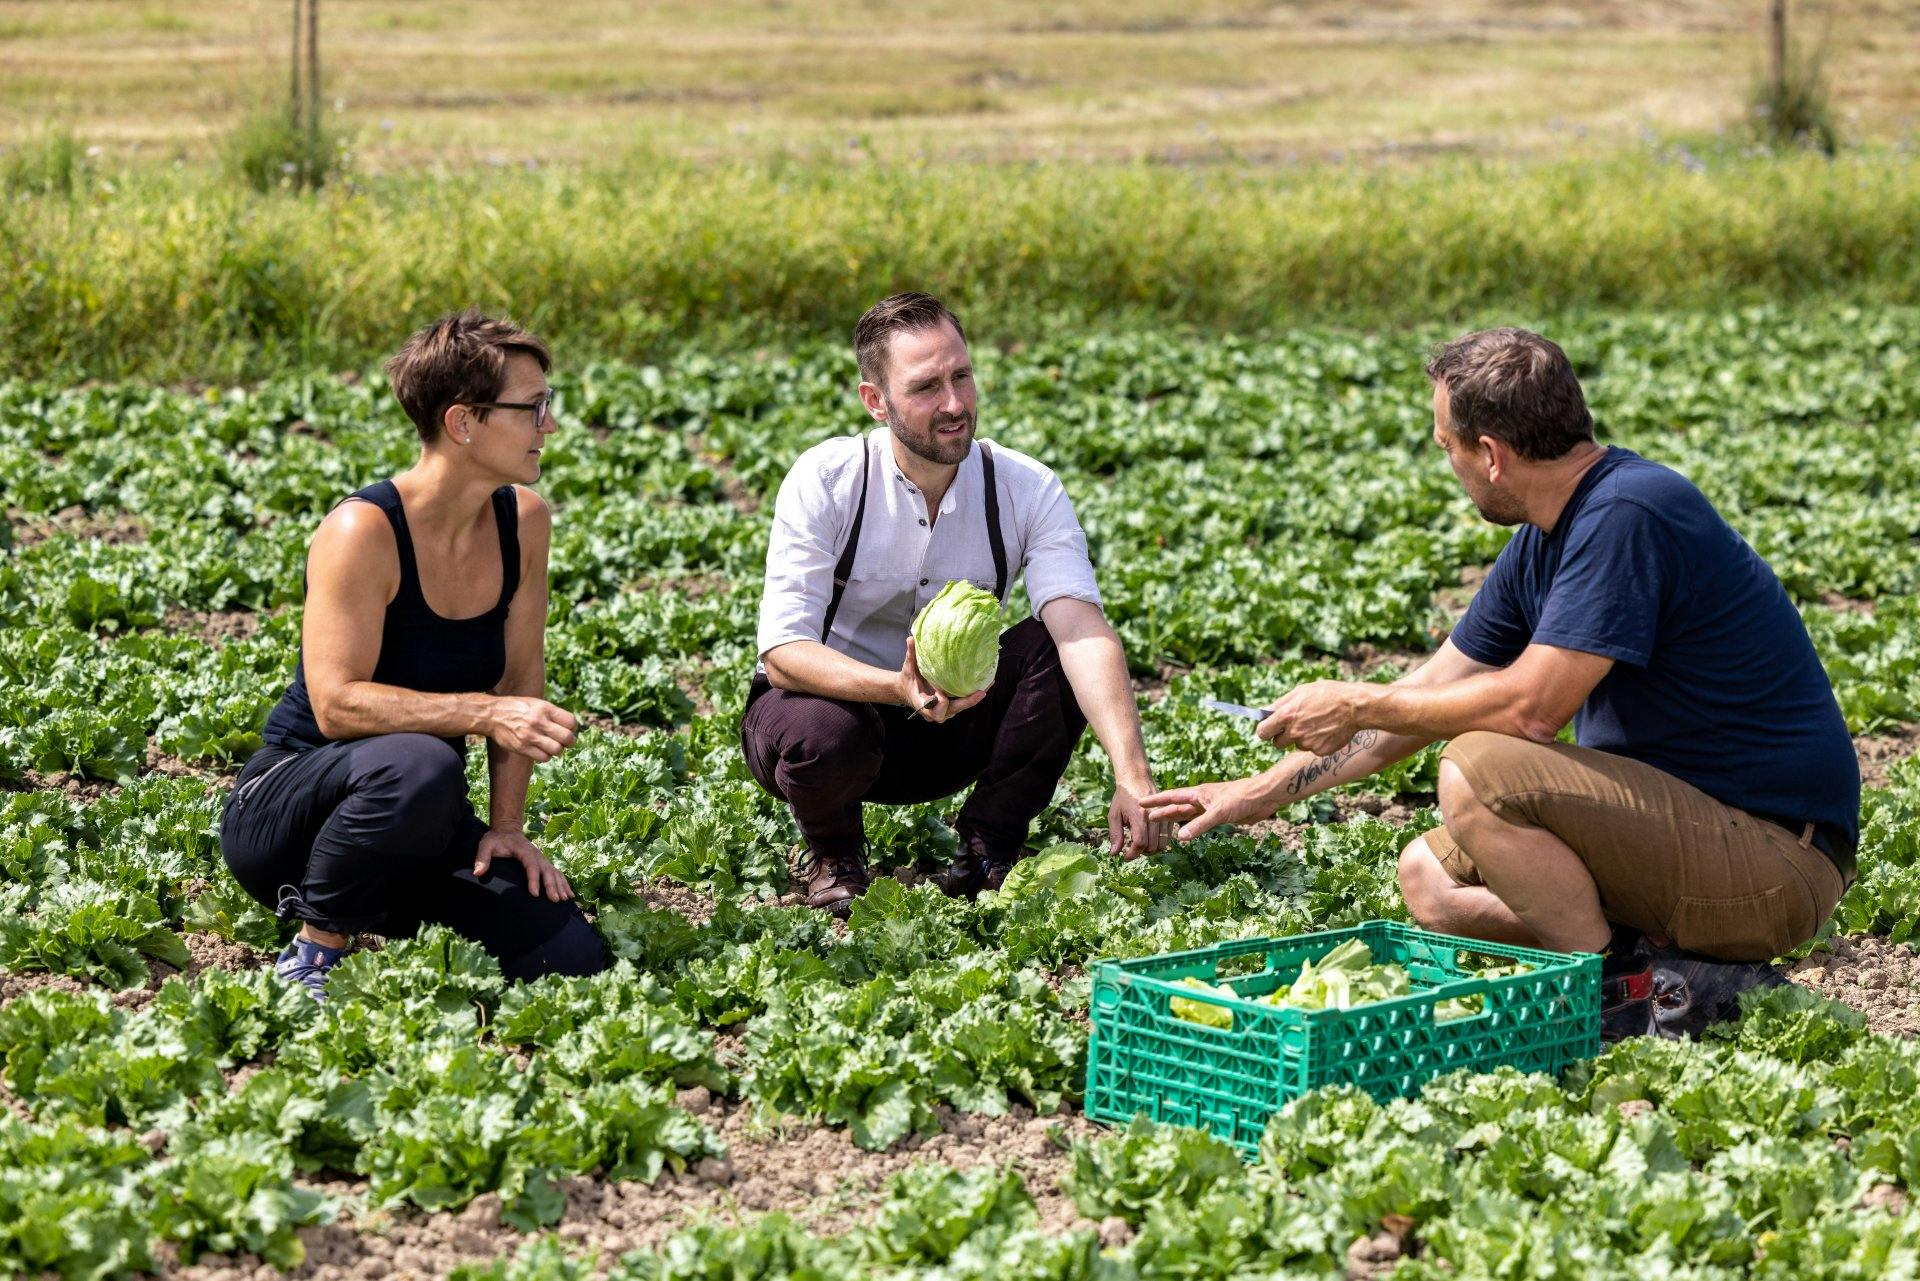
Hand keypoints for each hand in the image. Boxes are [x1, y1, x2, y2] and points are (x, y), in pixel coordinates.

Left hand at [473, 828, 574, 901]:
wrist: (507, 829)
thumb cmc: (496, 839)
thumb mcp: (486, 845)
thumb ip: (482, 858)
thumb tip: (477, 872)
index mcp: (524, 851)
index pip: (531, 865)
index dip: (534, 879)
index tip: (535, 894)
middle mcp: (537, 855)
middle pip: (547, 870)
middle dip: (552, 885)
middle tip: (554, 900)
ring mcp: (542, 859)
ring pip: (555, 872)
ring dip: (561, 886)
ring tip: (564, 900)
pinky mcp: (543, 863)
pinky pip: (557, 874)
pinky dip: (564, 884)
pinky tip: (569, 895)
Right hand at [487, 695, 577, 761]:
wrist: (492, 715)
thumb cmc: (517, 708)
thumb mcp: (536, 703)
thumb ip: (552, 714)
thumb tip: (571, 727)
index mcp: (545, 708)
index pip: (571, 722)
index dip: (573, 728)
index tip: (569, 730)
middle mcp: (539, 722)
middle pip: (567, 738)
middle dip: (570, 742)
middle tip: (565, 742)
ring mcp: (530, 736)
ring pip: (557, 750)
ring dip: (557, 750)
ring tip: (552, 746)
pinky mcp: (522, 748)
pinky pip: (544, 758)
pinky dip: (546, 756)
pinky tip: (541, 750)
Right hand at [899, 635, 990, 724]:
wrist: (906, 690)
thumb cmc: (908, 679)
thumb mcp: (908, 667)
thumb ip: (910, 655)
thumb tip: (911, 638)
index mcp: (922, 703)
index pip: (934, 711)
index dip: (940, 704)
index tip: (942, 693)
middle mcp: (934, 711)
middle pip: (953, 710)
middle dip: (967, 702)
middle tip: (980, 692)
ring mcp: (944, 710)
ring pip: (961, 707)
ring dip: (974, 698)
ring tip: (988, 684)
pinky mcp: (951, 706)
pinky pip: (963, 703)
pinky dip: (973, 695)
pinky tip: (986, 682)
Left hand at [1109, 782, 1173, 858]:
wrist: (1136, 779)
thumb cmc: (1123, 798)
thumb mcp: (1114, 815)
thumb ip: (1115, 835)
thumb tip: (1114, 853)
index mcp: (1139, 816)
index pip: (1140, 843)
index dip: (1132, 854)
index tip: (1125, 857)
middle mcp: (1154, 817)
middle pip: (1151, 846)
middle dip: (1140, 853)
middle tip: (1131, 850)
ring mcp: (1164, 816)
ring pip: (1162, 845)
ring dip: (1151, 850)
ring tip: (1140, 846)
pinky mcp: (1169, 817)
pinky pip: (1168, 838)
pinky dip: (1159, 843)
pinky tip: (1149, 840)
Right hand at [1140, 777, 1270, 841]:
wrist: (1263, 798)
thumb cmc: (1241, 799)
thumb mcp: (1219, 813)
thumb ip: (1199, 825)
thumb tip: (1180, 837)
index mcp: (1198, 794)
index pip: (1172, 797)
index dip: (1157, 801)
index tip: (1140, 802)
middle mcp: (1202, 800)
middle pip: (1177, 806)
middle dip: (1161, 810)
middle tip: (1145, 815)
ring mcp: (1210, 808)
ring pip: (1188, 814)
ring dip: (1174, 818)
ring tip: (1160, 822)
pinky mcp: (1220, 815)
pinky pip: (1200, 821)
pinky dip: (1190, 826)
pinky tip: (1186, 830)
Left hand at [1257, 680, 1370, 755]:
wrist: (1355, 707)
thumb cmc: (1327, 694)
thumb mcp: (1301, 691)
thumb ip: (1280, 704)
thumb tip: (1266, 712)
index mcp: (1286, 716)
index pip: (1262, 732)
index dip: (1265, 730)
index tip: (1268, 729)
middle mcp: (1294, 732)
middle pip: (1277, 743)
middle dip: (1282, 736)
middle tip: (1294, 726)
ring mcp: (1307, 744)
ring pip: (1297, 745)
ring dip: (1302, 737)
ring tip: (1317, 723)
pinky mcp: (1320, 751)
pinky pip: (1312, 748)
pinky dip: (1316, 742)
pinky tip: (1326, 730)